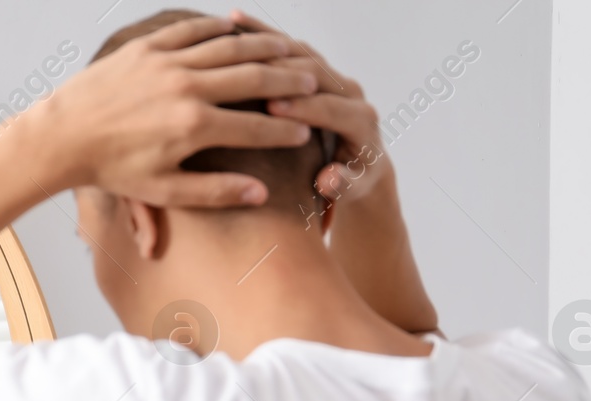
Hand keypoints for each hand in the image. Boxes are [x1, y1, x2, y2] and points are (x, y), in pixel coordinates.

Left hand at [27, 14, 317, 206]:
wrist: (61, 137)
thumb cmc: (111, 171)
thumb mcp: (163, 191)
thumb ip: (215, 191)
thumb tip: (261, 193)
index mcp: (192, 128)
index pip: (256, 126)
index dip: (286, 130)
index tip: (307, 134)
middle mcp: (184, 89)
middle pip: (253, 78)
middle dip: (288, 80)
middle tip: (312, 81)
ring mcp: (166, 63)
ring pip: (228, 48)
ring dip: (263, 47)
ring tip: (289, 51)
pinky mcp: (148, 48)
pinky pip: (193, 31)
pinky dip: (219, 29)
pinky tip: (238, 30)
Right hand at [229, 10, 393, 202]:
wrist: (360, 165)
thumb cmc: (352, 181)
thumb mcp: (352, 190)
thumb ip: (343, 184)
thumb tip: (329, 179)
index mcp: (361, 120)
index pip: (331, 108)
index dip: (304, 107)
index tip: (273, 109)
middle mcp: (350, 91)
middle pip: (315, 72)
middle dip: (280, 74)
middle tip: (245, 74)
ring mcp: (332, 76)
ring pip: (299, 53)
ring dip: (266, 44)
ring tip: (230, 34)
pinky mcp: (315, 70)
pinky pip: (288, 48)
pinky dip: (262, 36)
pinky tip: (233, 22)